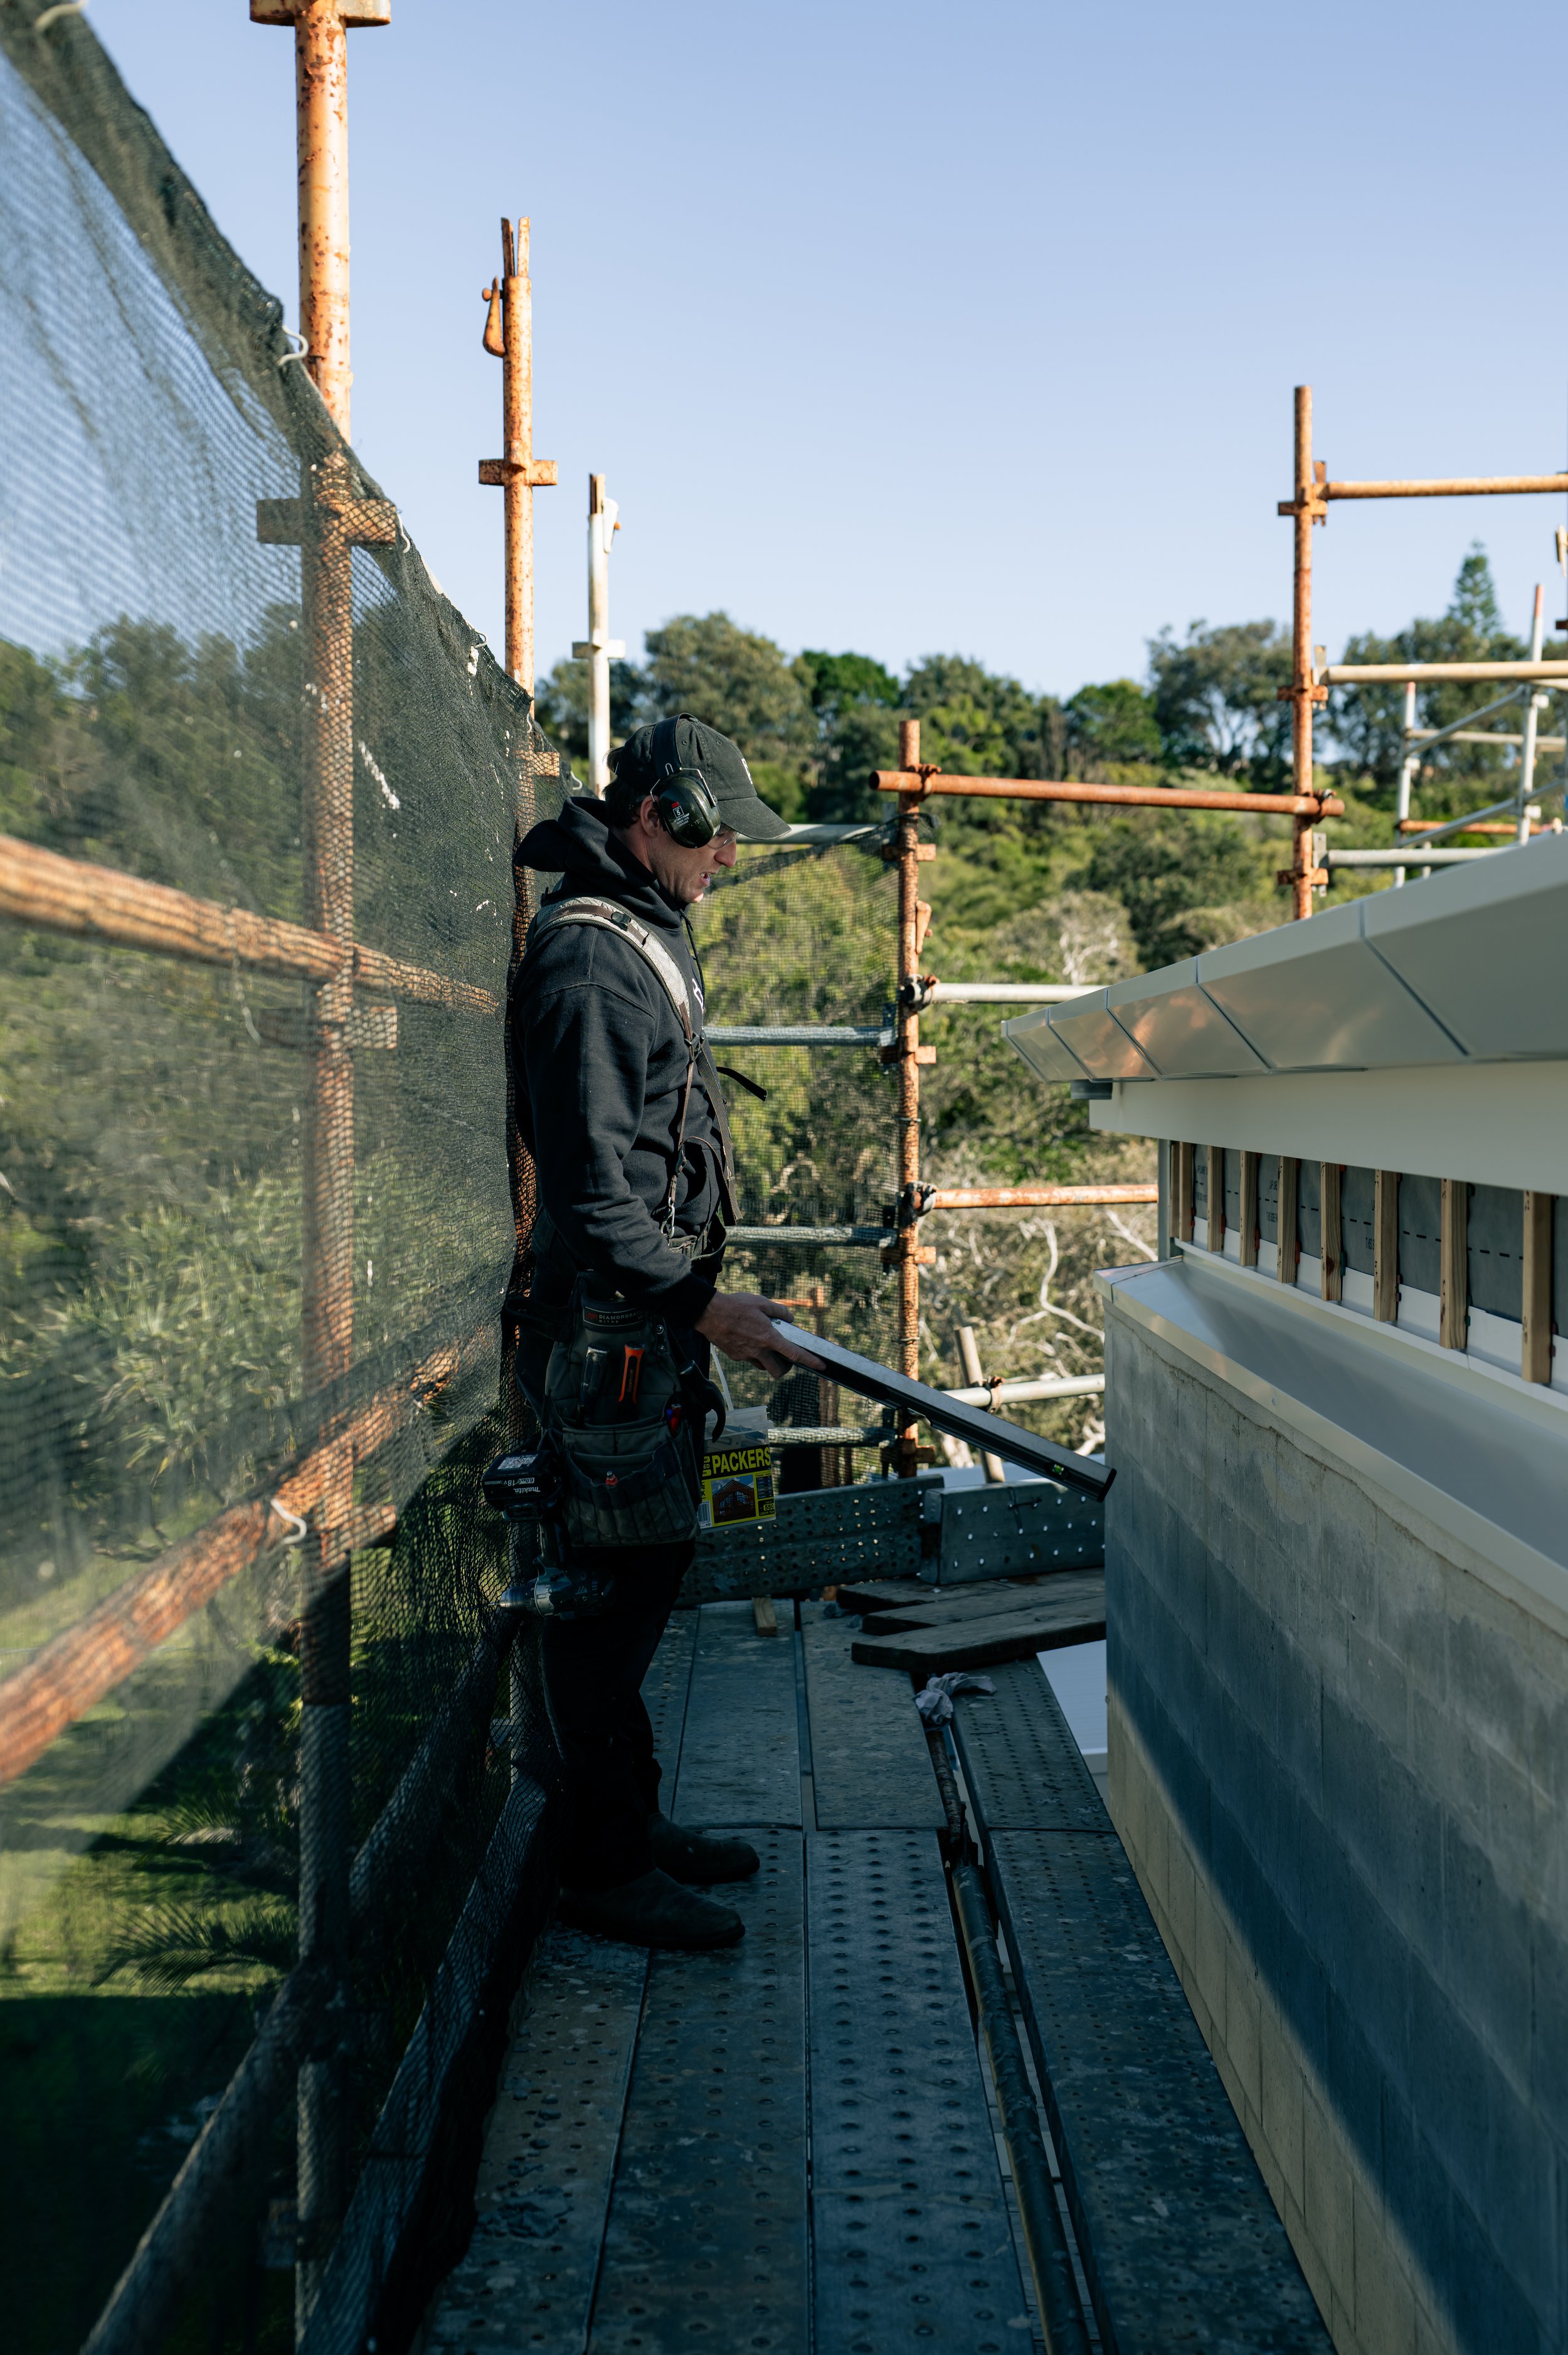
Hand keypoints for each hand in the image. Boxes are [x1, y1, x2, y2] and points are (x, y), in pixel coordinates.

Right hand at [695, 1292, 824, 1378]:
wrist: (709, 1313)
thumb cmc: (736, 1306)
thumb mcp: (761, 1302)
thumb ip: (779, 1311)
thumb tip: (789, 1318)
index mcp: (769, 1338)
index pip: (795, 1354)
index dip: (810, 1361)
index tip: (821, 1365)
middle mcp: (758, 1350)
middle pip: (778, 1370)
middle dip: (786, 1368)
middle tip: (786, 1357)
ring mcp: (746, 1355)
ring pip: (763, 1367)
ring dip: (770, 1361)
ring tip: (767, 1346)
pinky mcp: (735, 1356)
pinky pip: (750, 1359)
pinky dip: (754, 1354)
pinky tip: (750, 1340)